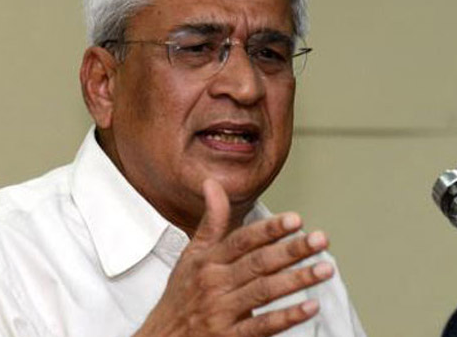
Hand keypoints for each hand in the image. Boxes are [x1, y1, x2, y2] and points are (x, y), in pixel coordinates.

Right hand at [134, 179, 333, 336]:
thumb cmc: (181, 294)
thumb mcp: (191, 254)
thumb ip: (211, 221)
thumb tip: (213, 183)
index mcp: (207, 260)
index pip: (241, 240)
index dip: (268, 229)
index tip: (295, 219)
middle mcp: (214, 283)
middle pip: (258, 263)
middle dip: (291, 250)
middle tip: (320, 240)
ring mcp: (222, 311)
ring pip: (263, 292)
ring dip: (296, 280)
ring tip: (325, 268)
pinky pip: (261, 327)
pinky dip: (286, 317)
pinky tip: (309, 307)